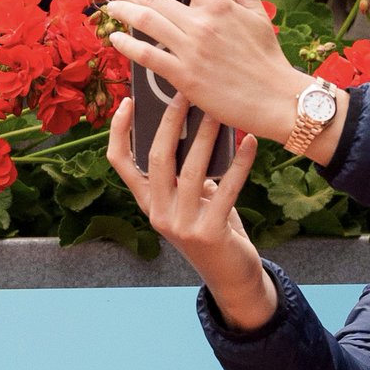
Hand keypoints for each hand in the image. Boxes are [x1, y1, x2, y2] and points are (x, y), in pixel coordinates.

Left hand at [106, 0, 302, 141]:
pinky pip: (146, 55)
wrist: (275, 98)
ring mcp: (190, 50)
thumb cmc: (267, 56)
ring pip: (145, 22)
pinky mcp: (183, 76)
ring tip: (112, 8)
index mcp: (219, 4)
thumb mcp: (257, 12)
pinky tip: (116, 40)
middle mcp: (201, 23)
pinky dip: (126, 45)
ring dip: (122, 11)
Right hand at [107, 95, 277, 327]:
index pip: (120, 163)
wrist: (231, 276)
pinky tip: (251, 143)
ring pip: (191, 170)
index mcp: (148, 202)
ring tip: (219, 111)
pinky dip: (240, 163)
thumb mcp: (194, 198)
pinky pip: (226, 190)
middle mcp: (158, 214)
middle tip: (185, 93)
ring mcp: (181, 226)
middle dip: (170, 122)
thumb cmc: (213, 227)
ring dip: (207, 136)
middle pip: (157, 159)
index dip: (119, 132)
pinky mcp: (210, 234)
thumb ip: (189, 170)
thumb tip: (200, 123)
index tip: (127, 101)